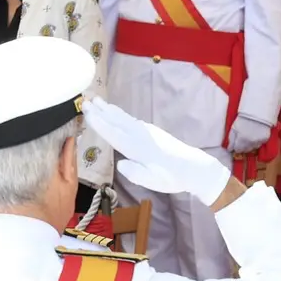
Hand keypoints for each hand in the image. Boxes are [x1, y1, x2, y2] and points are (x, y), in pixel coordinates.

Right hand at [83, 97, 229, 203]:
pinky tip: (118, 113)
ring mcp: (148, 132)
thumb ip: (134, 173)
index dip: (99, 123)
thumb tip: (120, 163)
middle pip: (117, 121)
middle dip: (101, 111)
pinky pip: (133, 120)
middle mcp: (141, 136)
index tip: (87, 112)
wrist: (195, 168)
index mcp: (138, 149)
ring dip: (110, 110)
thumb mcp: (152, 181)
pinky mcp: (154, 132)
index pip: (114, 134)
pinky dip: (122, 115)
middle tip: (86, 100)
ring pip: (125, 118)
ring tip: (98, 101)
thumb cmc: (172, 177)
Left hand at [227, 114, 273, 154]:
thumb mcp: (234, 127)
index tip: (235, 145)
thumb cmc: (244, 117)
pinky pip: (259, 144)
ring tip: (248, 137)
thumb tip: (230, 148)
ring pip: (253, 148)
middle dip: (242, 147)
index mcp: (241, 140)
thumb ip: (231, 139)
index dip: (235, 147)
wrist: (257, 111)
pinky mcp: (265, 139)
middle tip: (241, 140)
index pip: (237, 150)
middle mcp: (250, 143)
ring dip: (250, 145)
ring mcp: (258, 141)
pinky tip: (255, 135)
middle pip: (245, 150)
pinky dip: (257, 141)